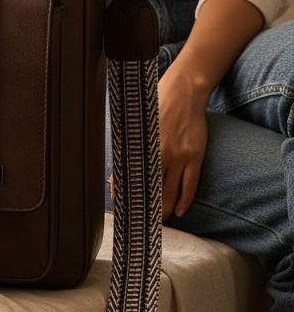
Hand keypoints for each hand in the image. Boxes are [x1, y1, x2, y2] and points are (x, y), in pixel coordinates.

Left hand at [107, 66, 208, 222]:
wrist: (184, 91)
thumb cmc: (155, 106)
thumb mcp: (136, 127)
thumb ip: (128, 151)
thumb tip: (116, 177)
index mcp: (143, 148)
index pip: (133, 181)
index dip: (129, 199)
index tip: (125, 211)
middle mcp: (161, 154)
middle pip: (153, 192)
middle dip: (148, 210)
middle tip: (143, 221)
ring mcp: (180, 156)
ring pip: (172, 193)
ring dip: (165, 210)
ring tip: (160, 221)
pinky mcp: (195, 155)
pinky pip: (191, 185)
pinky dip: (185, 201)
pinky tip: (179, 211)